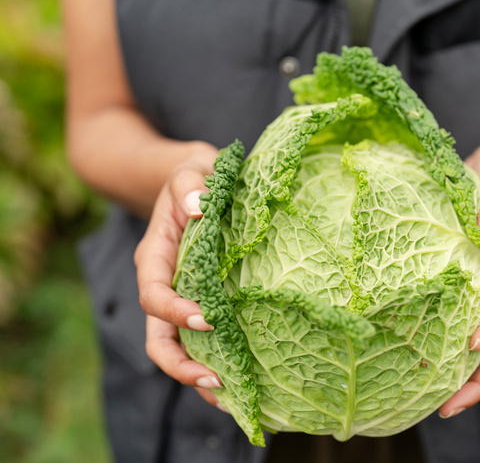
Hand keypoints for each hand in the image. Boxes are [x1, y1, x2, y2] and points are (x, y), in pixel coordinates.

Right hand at [134, 142, 225, 408]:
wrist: (191, 181)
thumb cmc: (193, 175)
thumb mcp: (189, 168)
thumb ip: (188, 182)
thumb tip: (197, 206)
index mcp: (156, 256)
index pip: (154, 294)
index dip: (175, 312)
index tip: (208, 319)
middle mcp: (164, 283)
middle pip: (158, 337)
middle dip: (182, 364)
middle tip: (217, 381)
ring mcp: (180, 296)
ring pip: (177, 347)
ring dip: (198, 374)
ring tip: (231, 396)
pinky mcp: (200, 300)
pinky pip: (200, 338)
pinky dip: (214, 361)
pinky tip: (240, 381)